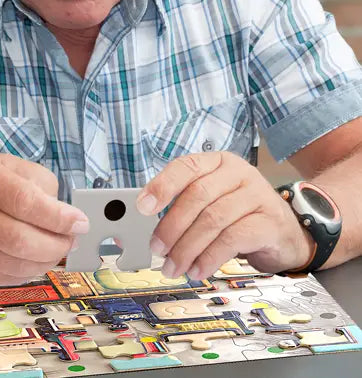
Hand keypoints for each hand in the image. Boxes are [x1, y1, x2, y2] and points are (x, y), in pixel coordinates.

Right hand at [0, 153, 88, 285]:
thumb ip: (33, 178)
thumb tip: (63, 207)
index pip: (26, 201)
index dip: (58, 216)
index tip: (79, 221)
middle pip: (22, 239)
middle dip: (58, 243)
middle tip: (72, 238)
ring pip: (17, 264)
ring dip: (47, 260)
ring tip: (57, 249)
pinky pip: (6, 278)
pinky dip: (29, 271)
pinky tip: (35, 259)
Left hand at [136, 151, 314, 279]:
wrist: (287, 231)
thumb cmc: (240, 214)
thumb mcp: (213, 200)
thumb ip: (185, 204)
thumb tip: (151, 225)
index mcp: (218, 162)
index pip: (186, 167)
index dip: (162, 186)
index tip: (143, 207)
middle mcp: (239, 172)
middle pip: (197, 196)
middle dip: (172, 226)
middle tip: (157, 250)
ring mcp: (258, 194)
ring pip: (213, 220)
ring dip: (187, 248)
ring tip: (174, 267)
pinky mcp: (270, 221)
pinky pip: (233, 239)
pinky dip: (210, 257)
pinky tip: (198, 269)